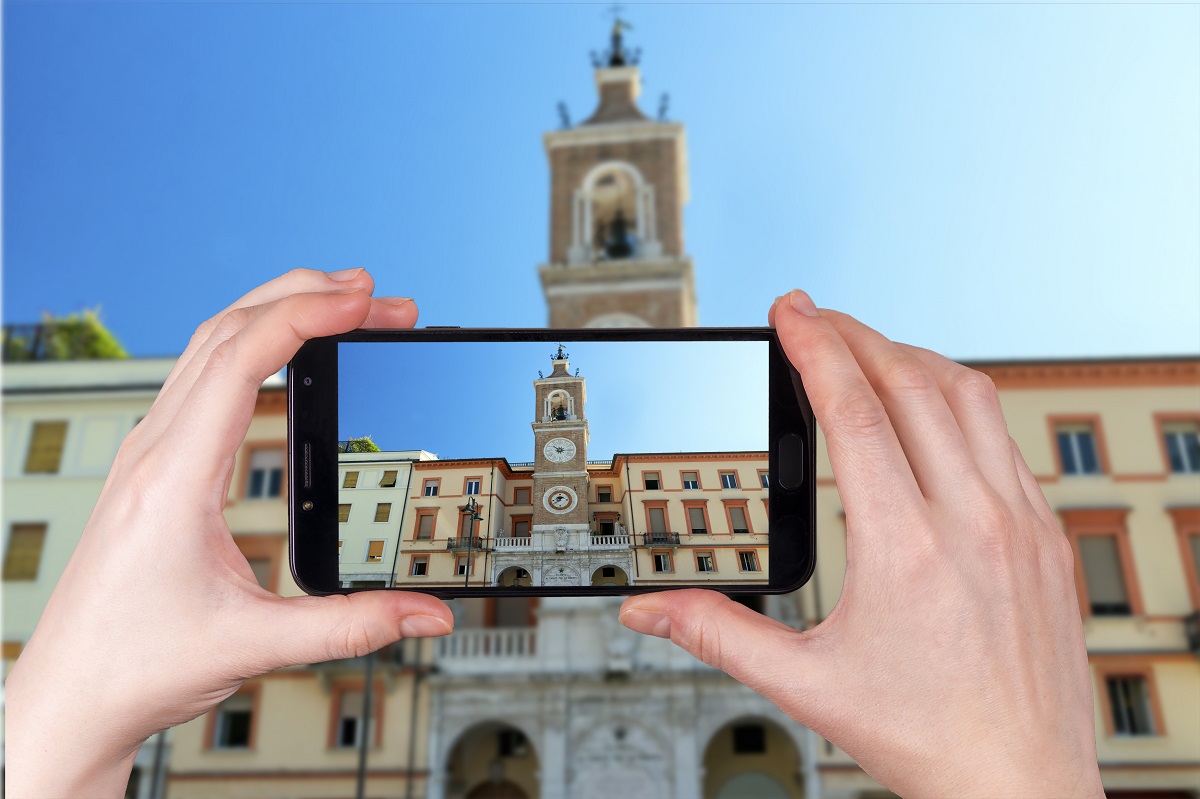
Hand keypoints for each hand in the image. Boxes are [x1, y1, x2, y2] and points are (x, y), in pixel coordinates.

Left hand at [5, 269, 454, 796]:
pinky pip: (202, 377)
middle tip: (376, 294)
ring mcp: (148, 454)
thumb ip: (353, 625)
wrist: (68, 696)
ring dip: (276, 313)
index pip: (242, 360)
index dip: (308, 316)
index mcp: (173, 477)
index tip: (365, 299)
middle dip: (305, 297)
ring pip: (209, 346)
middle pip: (226, 331)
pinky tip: (283, 356)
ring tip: (342, 307)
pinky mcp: (154, 467)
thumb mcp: (256, 644)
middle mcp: (154, 451)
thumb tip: (427, 611)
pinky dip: (252, 346)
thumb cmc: (135, 665)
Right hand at [619, 290, 1103, 797]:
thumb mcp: (806, 685)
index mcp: (907, 549)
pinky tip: (932, 410)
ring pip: (970, 397)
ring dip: (912, 358)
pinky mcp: (1047, 537)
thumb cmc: (926, 738)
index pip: (855, 412)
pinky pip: (1004, 438)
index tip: (790, 310)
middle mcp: (974, 521)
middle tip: (814, 315)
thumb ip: (717, 634)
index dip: (814, 348)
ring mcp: (1022, 524)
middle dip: (856, 334)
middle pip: (911, 384)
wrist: (1020, 786)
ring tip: (868, 348)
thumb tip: (647, 609)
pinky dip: (960, 401)